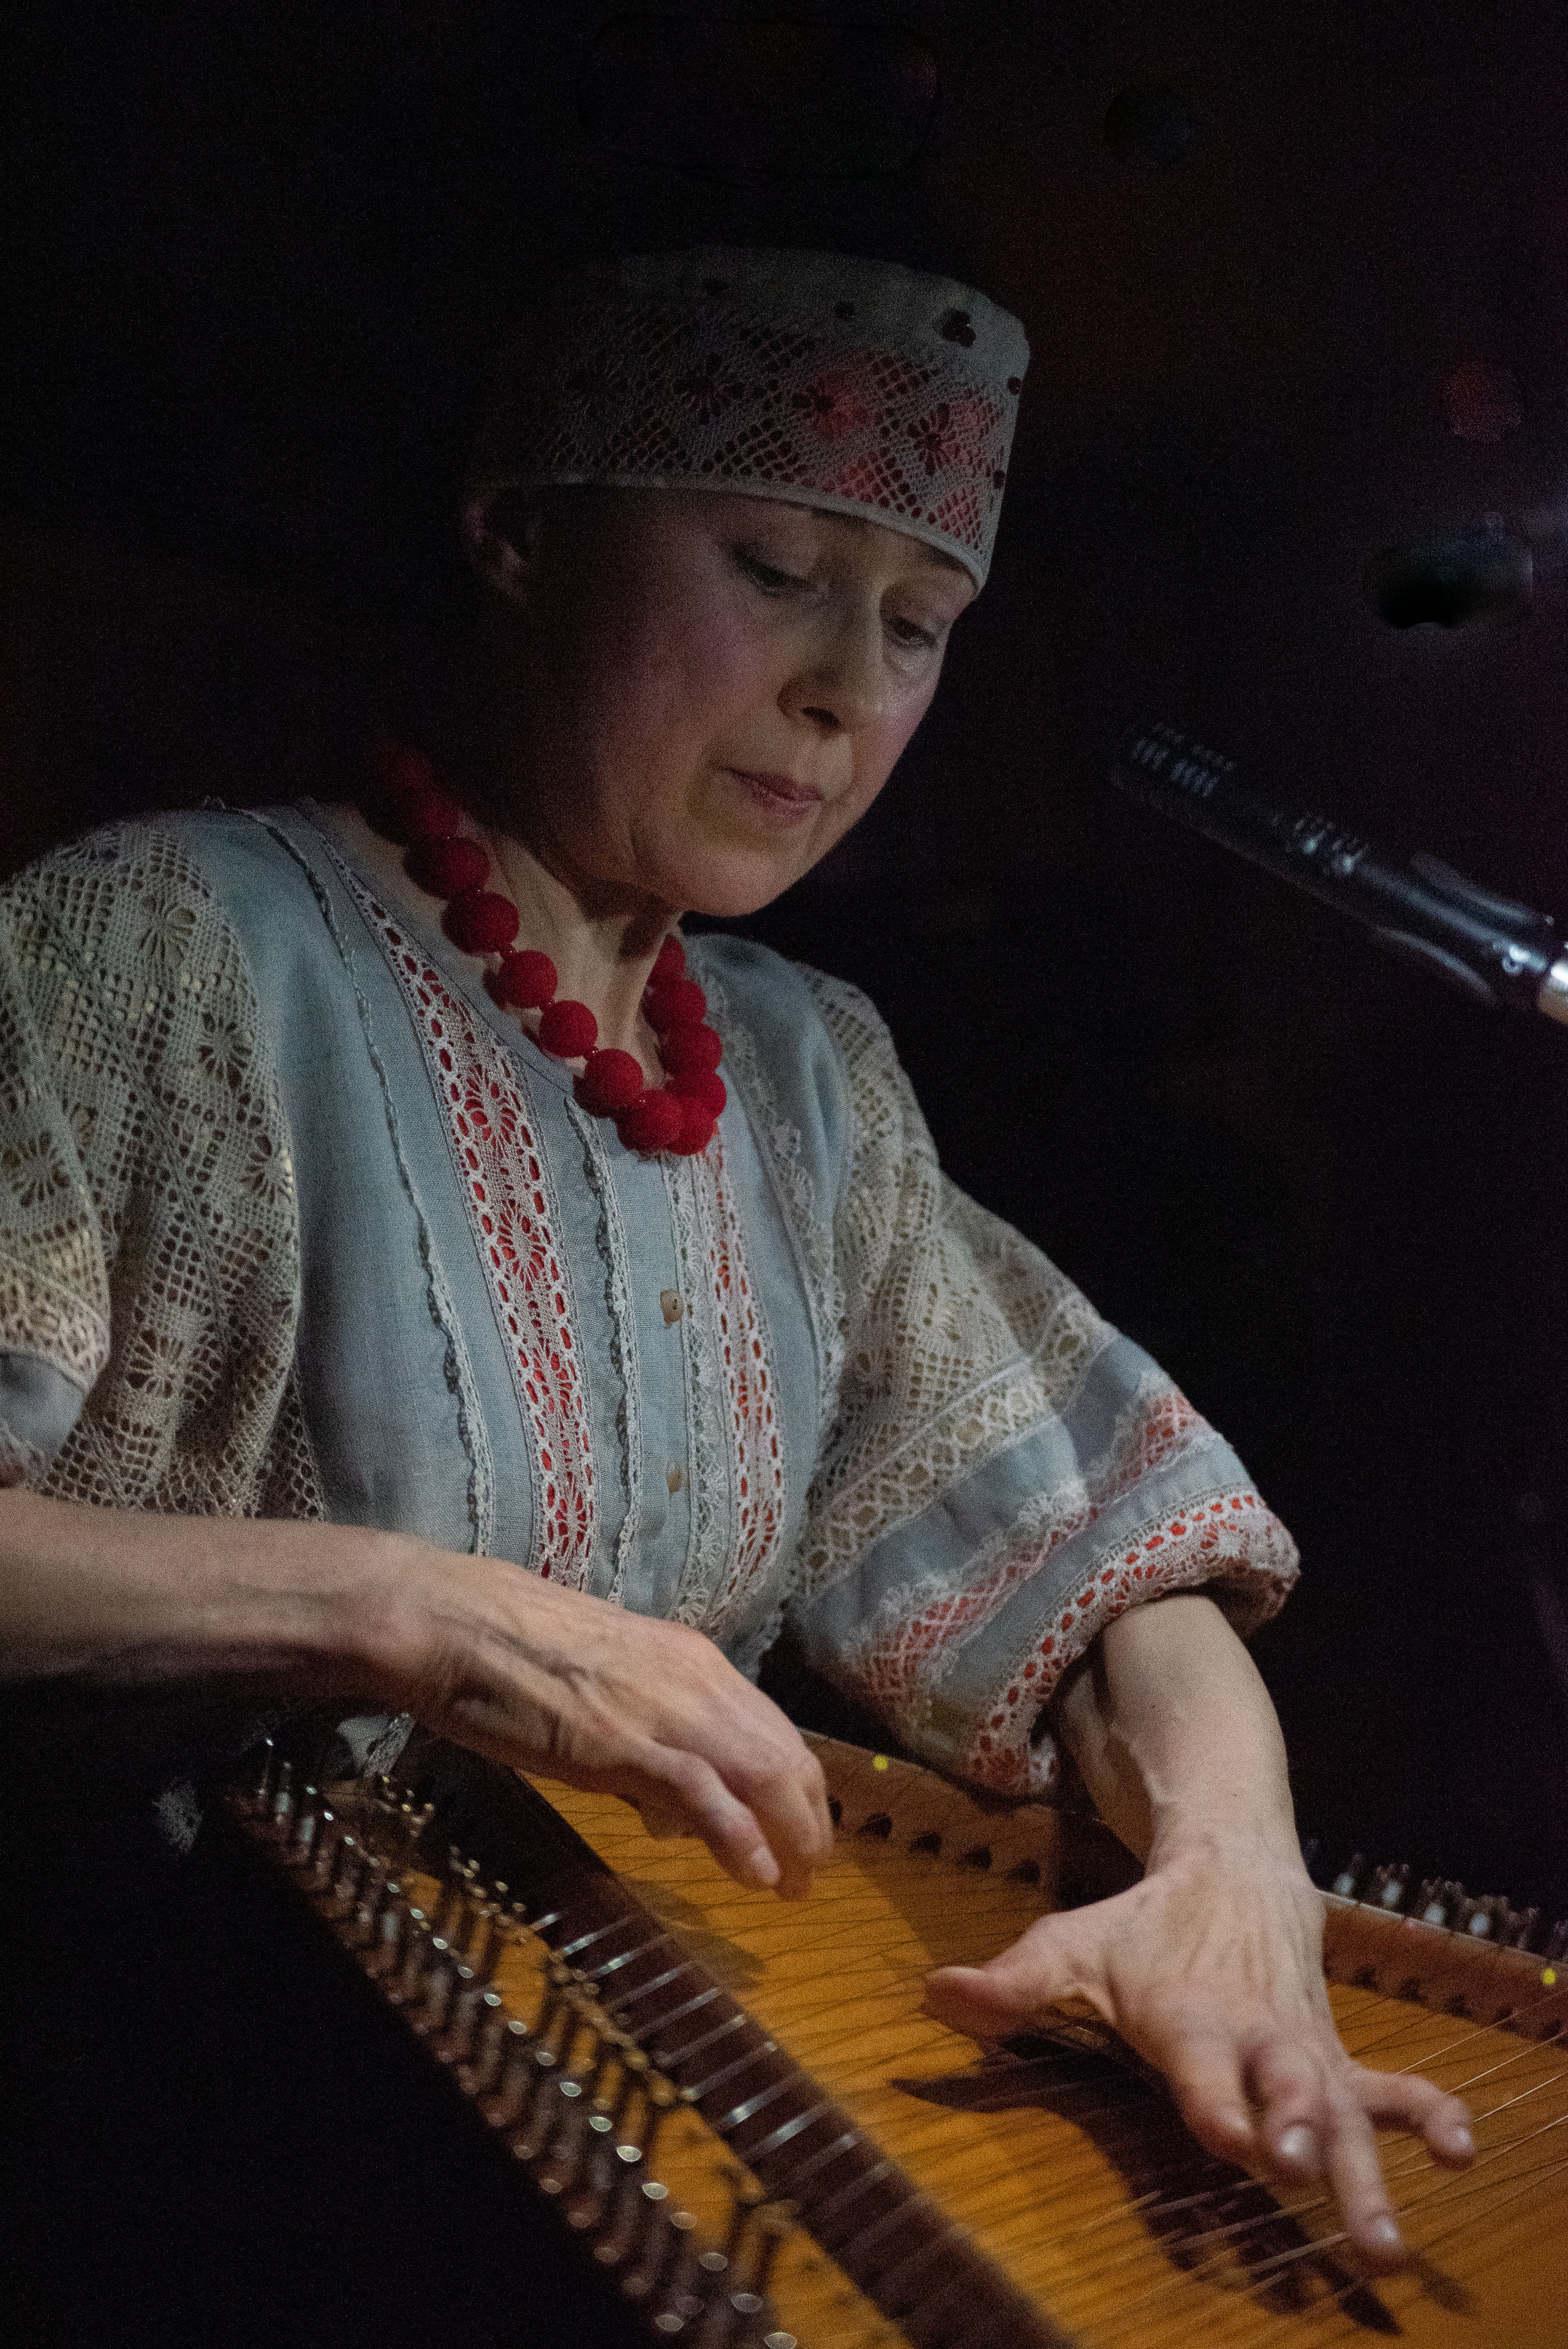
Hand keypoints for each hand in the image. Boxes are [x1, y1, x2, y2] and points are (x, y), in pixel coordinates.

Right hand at [362, 1541, 832, 1898]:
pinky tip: (755, 1874)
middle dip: (807, 1821)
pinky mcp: (622, 1742)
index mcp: (692, 1662)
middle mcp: (695, 1679)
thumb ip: (648, 1738)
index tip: (804, 1833)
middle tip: (809, 1876)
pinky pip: (701, 1791)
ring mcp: (662, 1709)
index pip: (774, 1730)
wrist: (458, 1624)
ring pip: (760, 1772)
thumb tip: (672, 1805)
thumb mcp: (608, 1690)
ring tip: (795, 1887)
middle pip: (784, 1756)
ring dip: (789, 1836)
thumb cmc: (517, 1653)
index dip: (799, 1788)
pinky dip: (737, 1835)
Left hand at [921, 1831, 1474, 2271]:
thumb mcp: (1071, 1943)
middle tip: (1304, 2175)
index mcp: (1192, 2020)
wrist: (1235, 1871)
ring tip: (1383, 2240)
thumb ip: (1011, 1983)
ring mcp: (1305, 2054)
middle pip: (1286, 2092)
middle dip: (1297, 2136)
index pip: (1204, 2070)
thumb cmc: (1142, 1927)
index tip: (1232, 2140)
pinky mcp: (1337, 2059)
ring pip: (1347, 2113)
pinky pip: (1394, 2090)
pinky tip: (1461, 2154)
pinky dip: (1430, 2116)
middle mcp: (1258, 2042)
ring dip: (1368, 2169)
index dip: (1217, 2105)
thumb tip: (936, 1996)